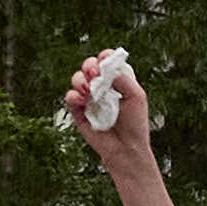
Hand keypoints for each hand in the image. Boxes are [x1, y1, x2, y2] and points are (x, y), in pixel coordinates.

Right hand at [61, 50, 157, 189]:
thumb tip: (105, 69)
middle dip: (89, 65)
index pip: (106, 60)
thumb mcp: (136, 97)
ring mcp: (89, 98)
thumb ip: (123, 79)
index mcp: (116, 80)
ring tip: (88, 90)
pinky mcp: (79, 111)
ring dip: (80, 79)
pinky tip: (81, 100)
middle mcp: (101, 86)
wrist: (127, 148)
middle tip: (94, 74)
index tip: (105, 60)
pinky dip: (73, 95)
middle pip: (88, 65)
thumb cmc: (135, 123)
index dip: (104, 56)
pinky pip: (70, 97)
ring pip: (77, 78)